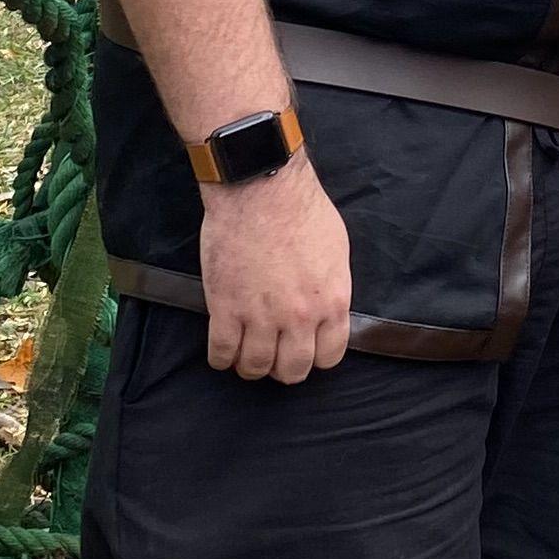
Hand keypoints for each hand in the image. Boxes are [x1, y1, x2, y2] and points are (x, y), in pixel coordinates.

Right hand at [202, 154, 351, 380]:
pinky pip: (222, 353)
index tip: (302, 350)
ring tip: (246, 355)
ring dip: (250, 367)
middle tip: (273, 356)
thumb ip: (332, 288)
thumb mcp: (337, 252)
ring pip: (256, 367)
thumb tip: (325, 309)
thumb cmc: (301, 210)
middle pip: (292, 370)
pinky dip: (221, 359)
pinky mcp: (226, 308)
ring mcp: (262, 316)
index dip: (314, 358)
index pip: (329, 357)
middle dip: (283, 369)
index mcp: (332, 302)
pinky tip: (222, 351)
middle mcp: (300, 318)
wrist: (260, 189)